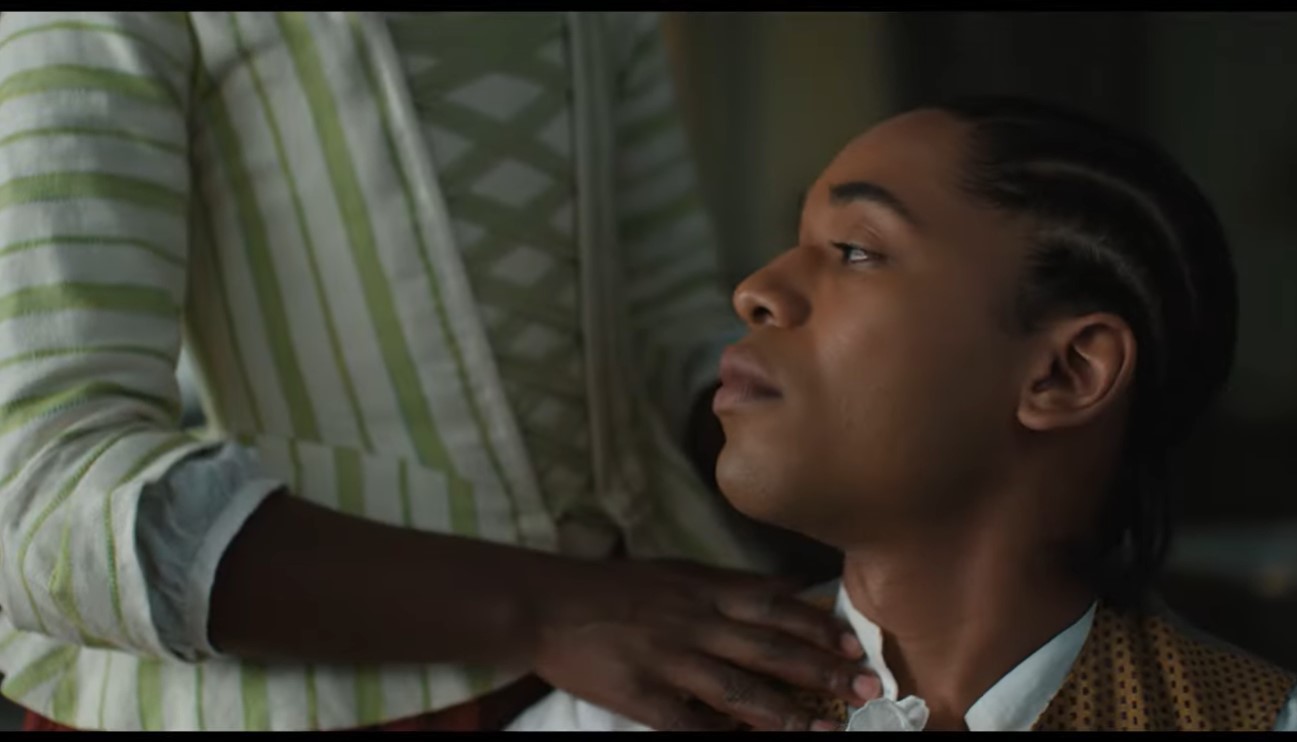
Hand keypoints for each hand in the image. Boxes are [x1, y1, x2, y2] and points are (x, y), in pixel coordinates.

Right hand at [531, 558, 880, 730]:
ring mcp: (669, 660)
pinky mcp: (643, 696)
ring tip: (827, 730)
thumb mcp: (674, 571)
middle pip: (770, 648)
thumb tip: (781, 591)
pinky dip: (724, 737)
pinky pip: (692, 724)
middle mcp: (694, 621)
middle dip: (823, 670)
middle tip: (866, 689)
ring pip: (741, 690)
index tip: (854, 645)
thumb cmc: (611, 587)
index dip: (818, 626)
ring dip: (790, 713)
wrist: (545, 603)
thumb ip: (725, 584)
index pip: (775, 605)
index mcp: (702, 588)